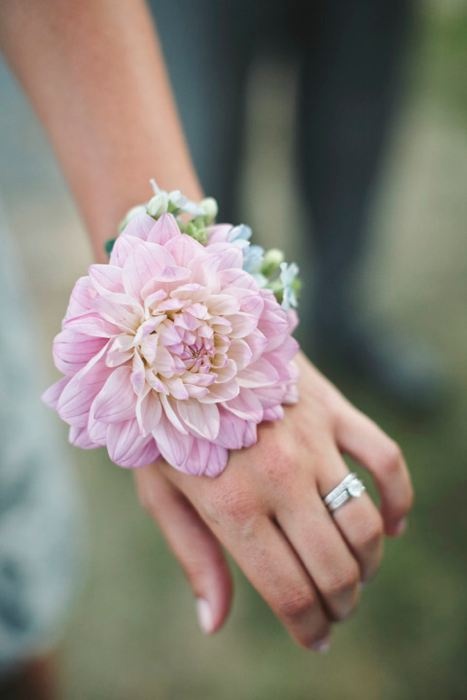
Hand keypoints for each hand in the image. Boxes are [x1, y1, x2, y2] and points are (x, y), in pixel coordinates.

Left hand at [134, 352, 412, 649]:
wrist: (181, 343)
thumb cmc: (165, 423)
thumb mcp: (160, 491)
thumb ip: (193, 556)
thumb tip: (215, 623)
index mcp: (231, 505)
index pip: (288, 590)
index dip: (309, 627)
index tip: (314, 638)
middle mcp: (279, 477)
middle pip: (335, 568)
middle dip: (341, 605)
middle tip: (334, 612)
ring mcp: (311, 441)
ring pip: (365, 524)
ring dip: (368, 564)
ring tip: (354, 574)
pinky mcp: (333, 411)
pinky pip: (386, 460)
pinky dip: (400, 499)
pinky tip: (392, 525)